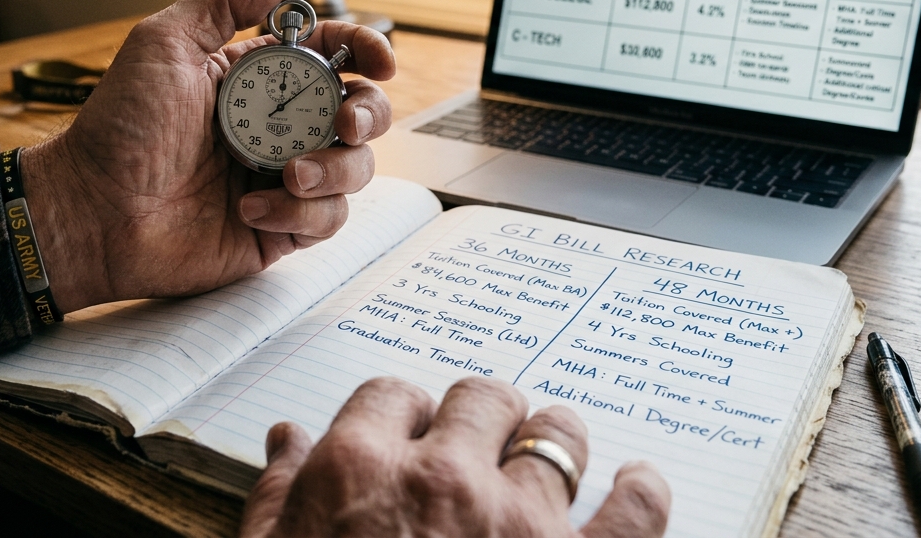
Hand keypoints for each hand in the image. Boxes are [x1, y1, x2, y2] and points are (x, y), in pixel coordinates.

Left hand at [22, 0, 395, 310]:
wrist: (94, 210)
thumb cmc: (118, 129)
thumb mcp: (164, 43)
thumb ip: (223, 2)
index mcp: (256, 81)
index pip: (331, 56)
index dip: (366, 52)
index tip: (380, 61)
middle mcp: (276, 128)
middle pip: (359, 112)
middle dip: (368, 115)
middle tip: (343, 124)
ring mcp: (280, 179)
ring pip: (354, 169)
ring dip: (333, 170)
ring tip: (287, 176)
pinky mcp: (277, 228)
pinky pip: (325, 220)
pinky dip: (300, 213)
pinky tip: (250, 208)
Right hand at [240, 377, 670, 537]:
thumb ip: (280, 497)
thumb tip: (289, 440)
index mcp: (359, 472)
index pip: (392, 396)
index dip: (403, 416)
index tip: (410, 437)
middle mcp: (444, 479)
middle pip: (480, 399)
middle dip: (479, 419)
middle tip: (478, 447)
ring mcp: (521, 523)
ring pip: (556, 434)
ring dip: (550, 441)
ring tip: (547, 459)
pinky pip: (634, 509)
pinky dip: (641, 492)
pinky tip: (636, 483)